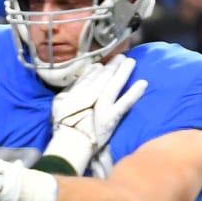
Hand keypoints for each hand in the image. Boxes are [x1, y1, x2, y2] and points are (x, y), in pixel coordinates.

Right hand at [46, 55, 146, 173]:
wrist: (70, 144)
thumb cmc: (62, 126)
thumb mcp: (58, 104)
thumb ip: (67, 91)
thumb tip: (77, 81)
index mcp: (76, 91)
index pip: (88, 76)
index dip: (96, 69)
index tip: (102, 64)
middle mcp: (90, 95)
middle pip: (103, 76)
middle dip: (112, 65)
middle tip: (120, 56)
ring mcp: (102, 105)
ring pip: (114, 84)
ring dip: (123, 72)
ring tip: (131, 61)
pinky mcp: (112, 116)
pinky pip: (125, 103)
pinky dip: (134, 93)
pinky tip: (143, 83)